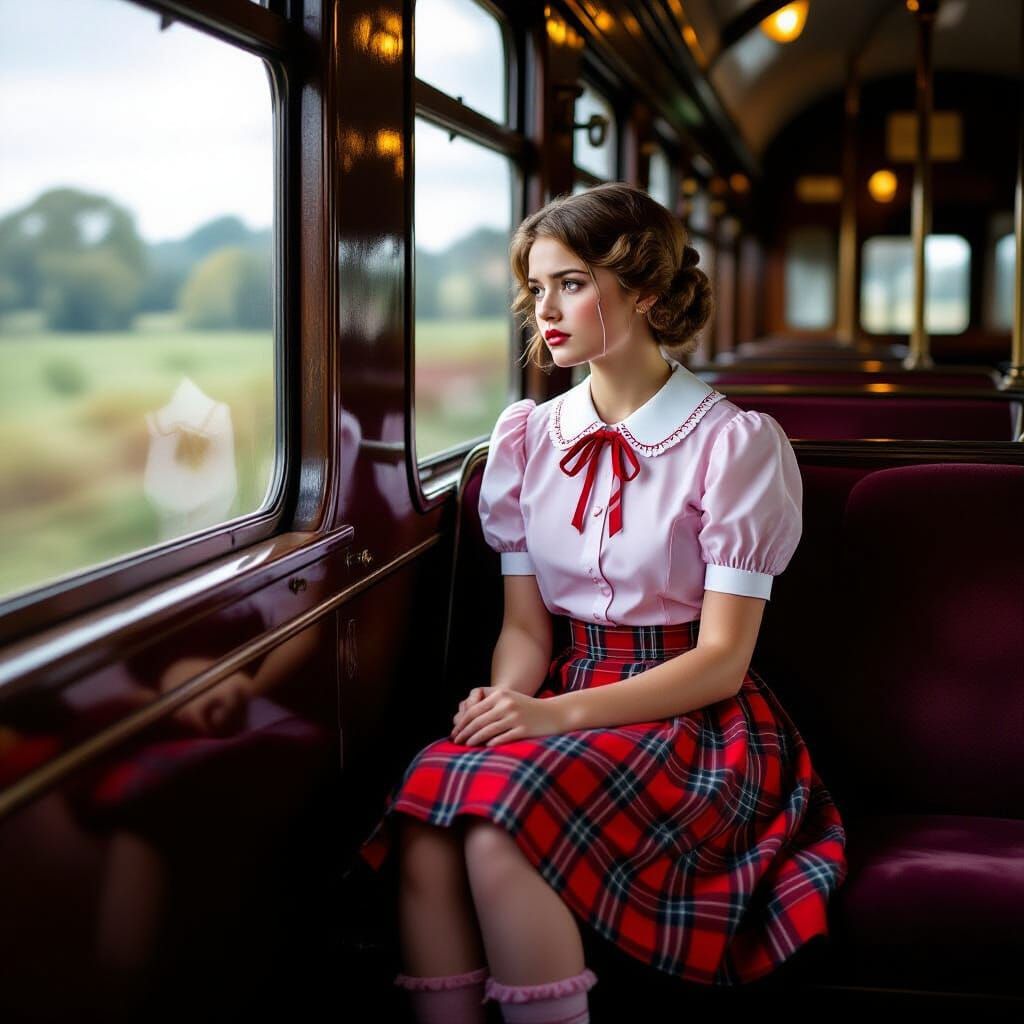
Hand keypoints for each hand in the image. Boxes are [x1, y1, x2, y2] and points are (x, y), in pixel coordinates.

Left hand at [450, 687, 565, 746]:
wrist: (554, 713)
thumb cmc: (527, 708)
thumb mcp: (509, 697)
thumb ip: (490, 702)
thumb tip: (466, 717)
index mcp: (500, 694)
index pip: (474, 710)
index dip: (462, 722)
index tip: (455, 731)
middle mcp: (506, 704)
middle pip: (478, 721)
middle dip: (464, 732)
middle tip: (456, 741)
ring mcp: (515, 717)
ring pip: (487, 730)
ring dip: (474, 740)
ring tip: (467, 745)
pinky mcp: (523, 729)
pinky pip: (502, 738)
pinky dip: (492, 743)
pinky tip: (485, 747)